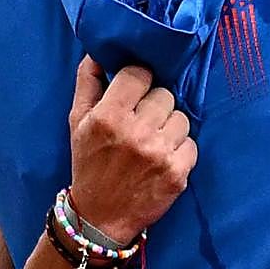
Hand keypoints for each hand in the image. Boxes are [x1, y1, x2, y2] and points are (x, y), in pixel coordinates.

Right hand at [66, 56, 197, 244]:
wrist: (100, 218)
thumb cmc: (89, 163)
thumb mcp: (77, 121)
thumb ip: (88, 81)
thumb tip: (100, 50)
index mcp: (109, 116)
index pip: (139, 73)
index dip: (138, 80)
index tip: (134, 91)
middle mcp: (136, 133)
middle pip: (164, 94)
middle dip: (154, 105)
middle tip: (142, 121)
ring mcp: (159, 153)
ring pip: (181, 117)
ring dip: (169, 126)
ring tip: (152, 140)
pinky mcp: (178, 173)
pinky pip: (192, 143)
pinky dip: (180, 149)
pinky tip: (163, 158)